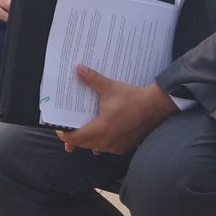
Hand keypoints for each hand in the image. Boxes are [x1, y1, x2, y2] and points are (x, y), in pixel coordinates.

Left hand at [57, 67, 173, 155]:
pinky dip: (99, 142)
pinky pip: (105, 148)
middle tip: (67, 128)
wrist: (155, 106)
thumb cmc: (133, 98)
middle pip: (82, 144)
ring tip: (81, 130)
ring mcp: (115, 146)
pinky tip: (99, 133)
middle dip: (73, 138)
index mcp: (101, 129)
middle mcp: (107, 142)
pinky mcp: (123, 147)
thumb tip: (78, 68)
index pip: (75, 138)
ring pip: (94, 147)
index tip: (59, 127)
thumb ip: (92, 79)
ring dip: (86, 140)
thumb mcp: (110, 87)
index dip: (64, 134)